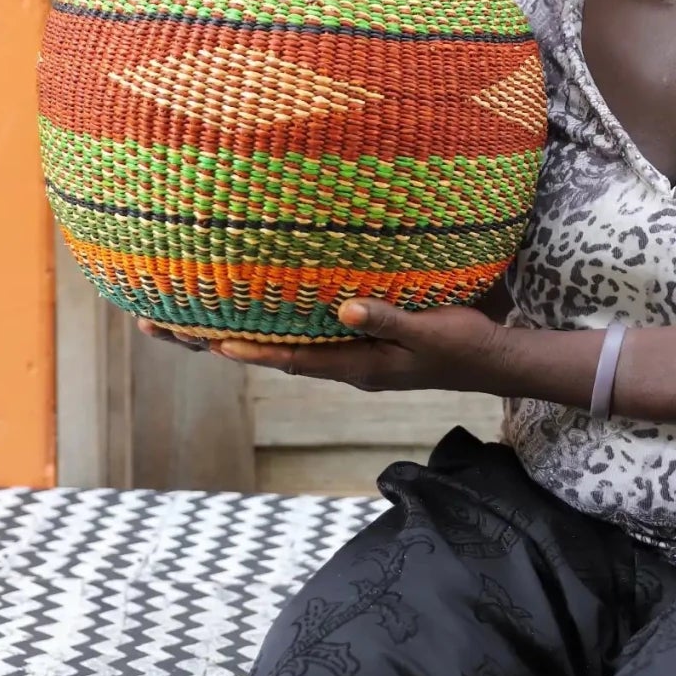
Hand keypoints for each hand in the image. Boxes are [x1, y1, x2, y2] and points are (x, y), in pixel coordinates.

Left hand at [209, 300, 514, 393]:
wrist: (493, 361)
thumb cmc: (464, 344)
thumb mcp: (429, 331)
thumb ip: (388, 320)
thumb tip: (345, 309)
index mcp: (361, 366)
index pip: (297, 361)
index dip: (256, 353)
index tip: (218, 345)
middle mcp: (352, 366)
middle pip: (283, 357)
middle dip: (234, 345)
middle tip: (182, 331)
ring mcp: (358, 359)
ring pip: (294, 349)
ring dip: (253, 337)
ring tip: (207, 322)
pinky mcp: (368, 347)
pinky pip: (315, 340)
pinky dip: (286, 330)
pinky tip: (273, 314)